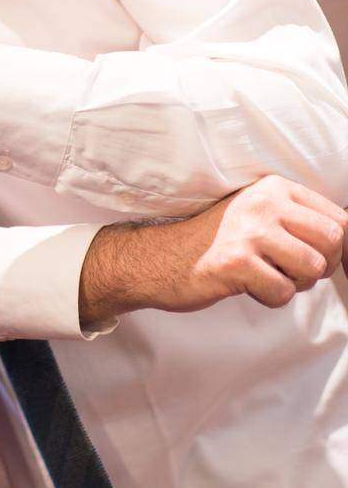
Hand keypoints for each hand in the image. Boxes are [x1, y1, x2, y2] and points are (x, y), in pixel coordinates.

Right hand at [80, 175, 347, 326]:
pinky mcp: (236, 262)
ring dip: (295, 284)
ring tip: (266, 277)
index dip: (335, 248)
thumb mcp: (257, 216)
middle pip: (333, 242)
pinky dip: (270, 298)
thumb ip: (298, 220)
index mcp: (273, 188)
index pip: (339, 219)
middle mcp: (263, 204)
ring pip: (312, 268)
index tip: (310, 259)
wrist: (157, 258)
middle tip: (288, 271)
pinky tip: (247, 286)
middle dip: (318, 267)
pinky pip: (282, 292)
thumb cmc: (213, 242)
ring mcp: (248, 232)